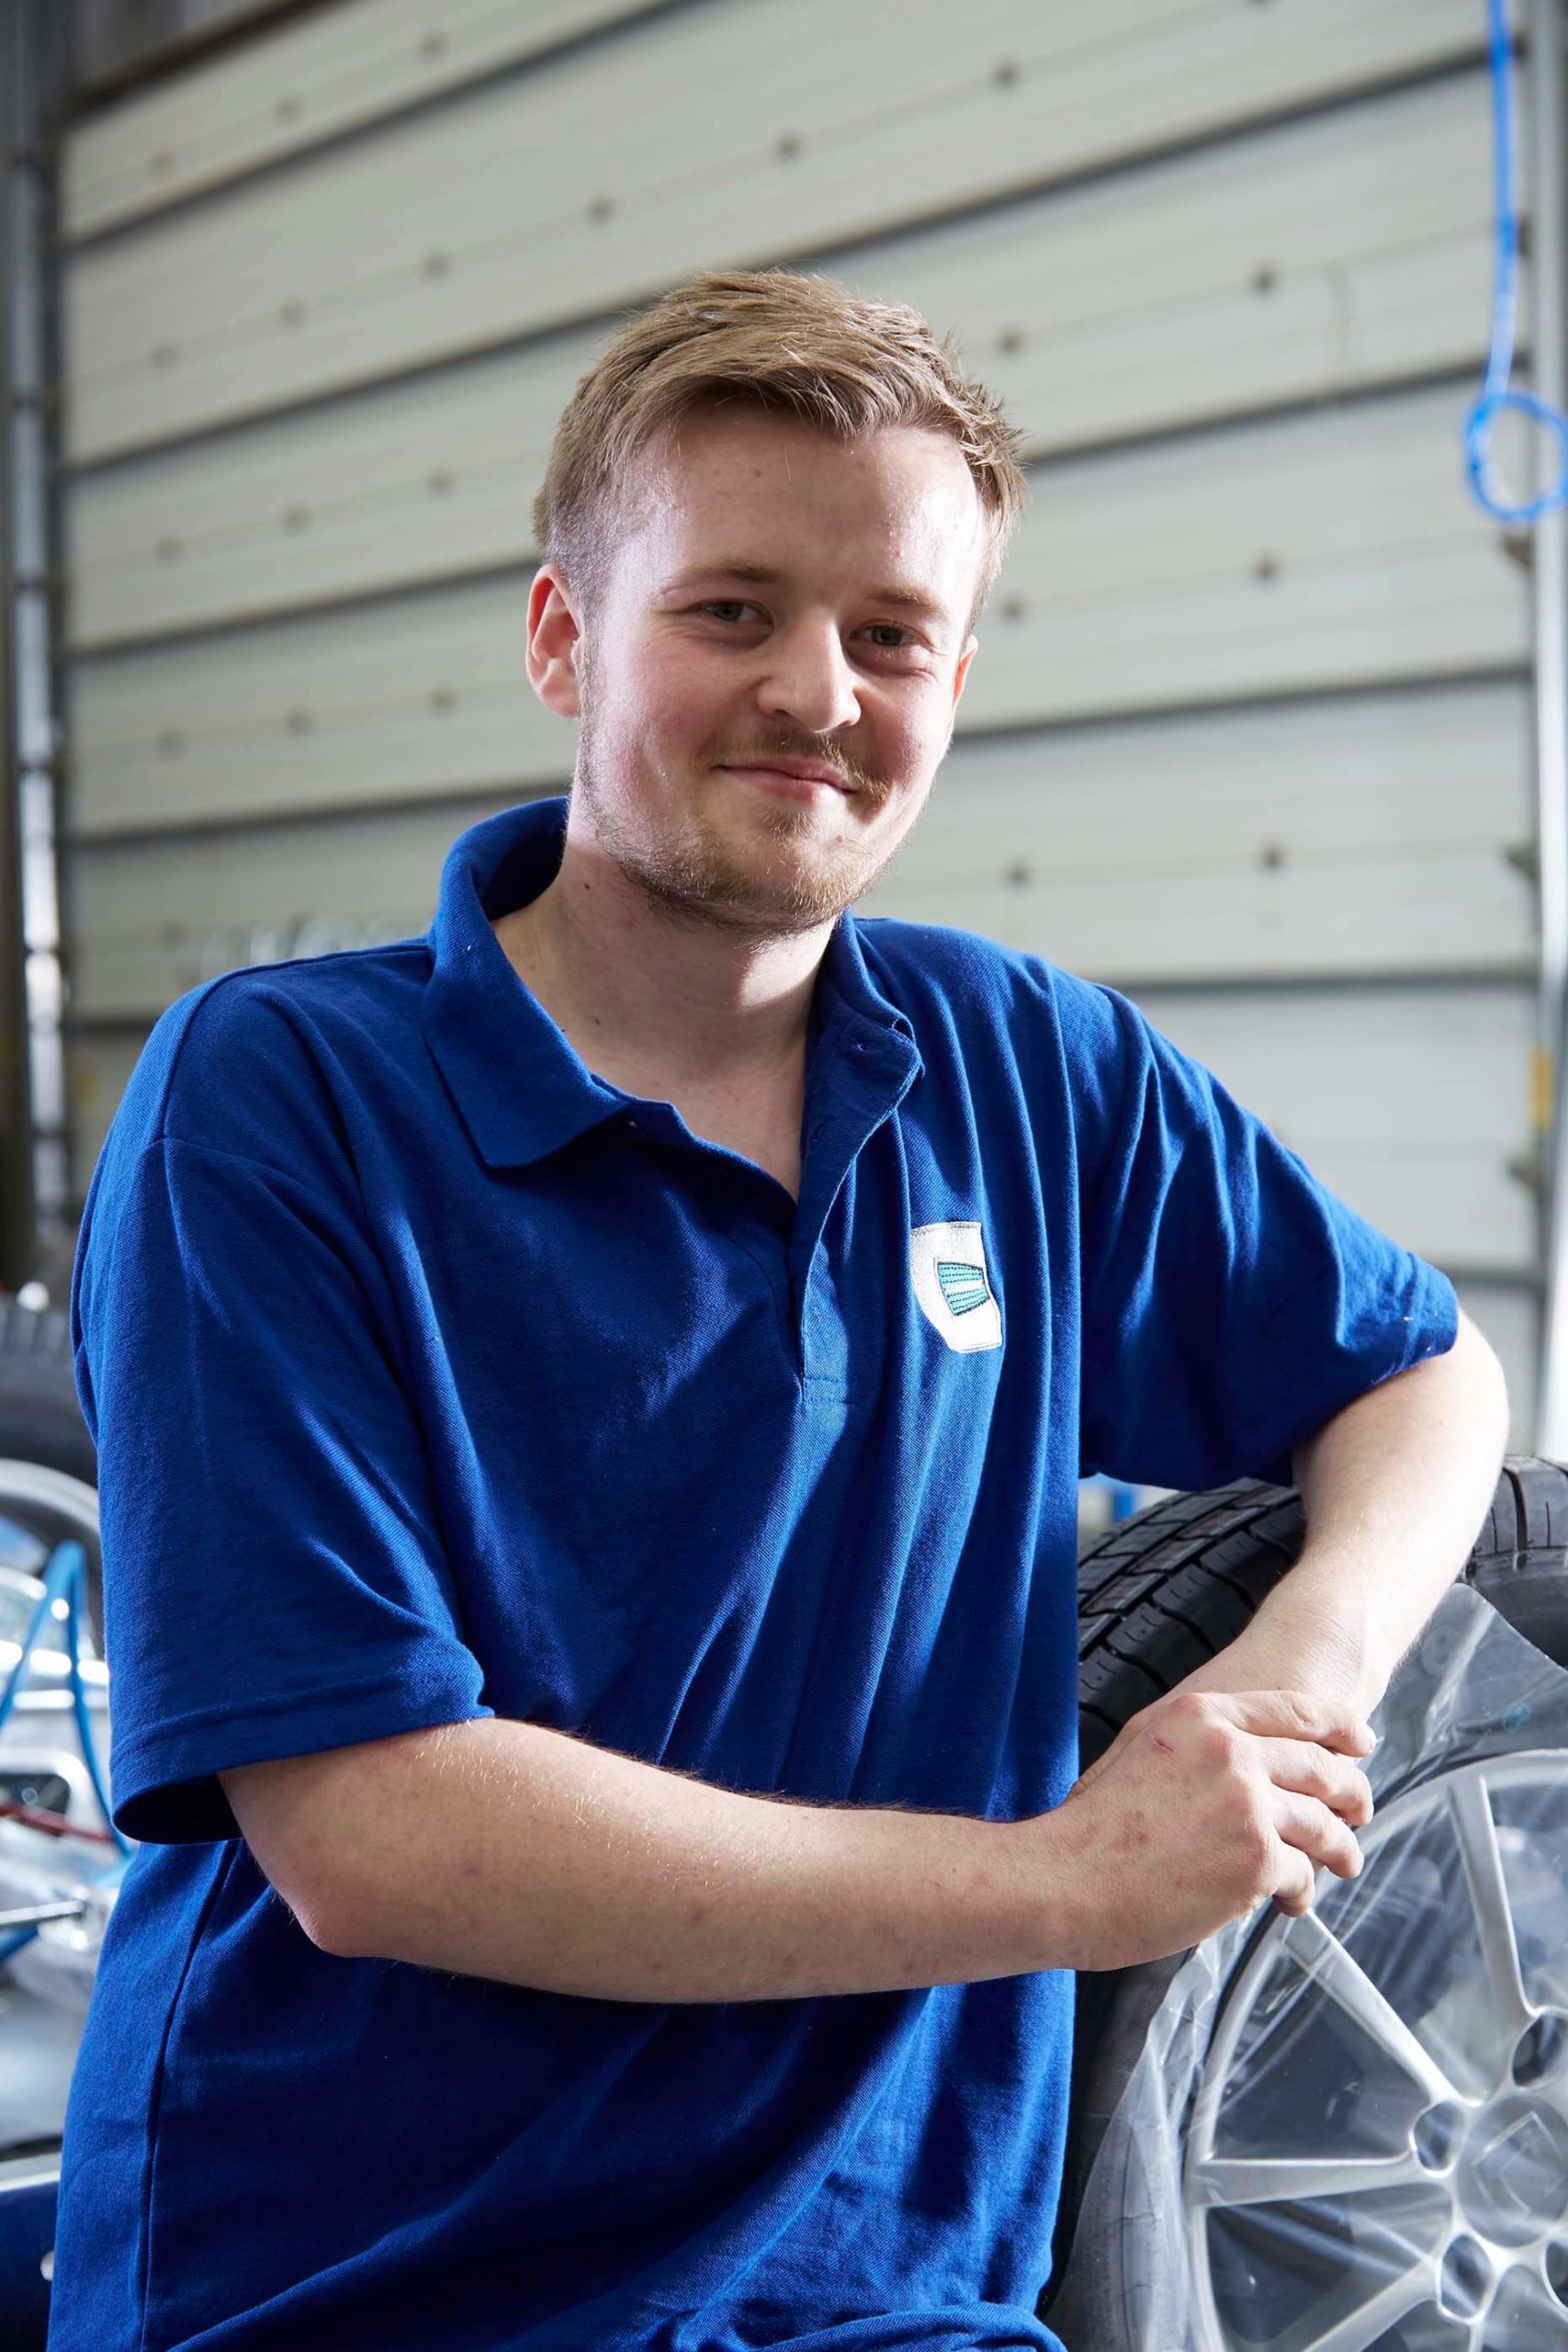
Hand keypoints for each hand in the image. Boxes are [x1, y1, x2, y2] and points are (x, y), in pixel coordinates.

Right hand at [1029, 1683, 1376, 1971]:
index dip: (1338, 1725)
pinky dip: (1302, 1890)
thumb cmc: (1090, 1831)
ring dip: (1340, 1847)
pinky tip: (1293, 1901)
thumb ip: (1194, 1750)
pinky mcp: (1257, 1860)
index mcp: (1201, 1717)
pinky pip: (1301, 1873)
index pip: (1293, 1710)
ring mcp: (1248, 1804)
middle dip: (1351, 1791)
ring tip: (1343, 1862)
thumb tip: (1240, 1766)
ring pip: (1321, 1822)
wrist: (1062, 1879)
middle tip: (1361, 1809)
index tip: (1361, 1740)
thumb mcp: (1140, 1753)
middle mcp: (1231, 1751)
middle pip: (1320, 1765)